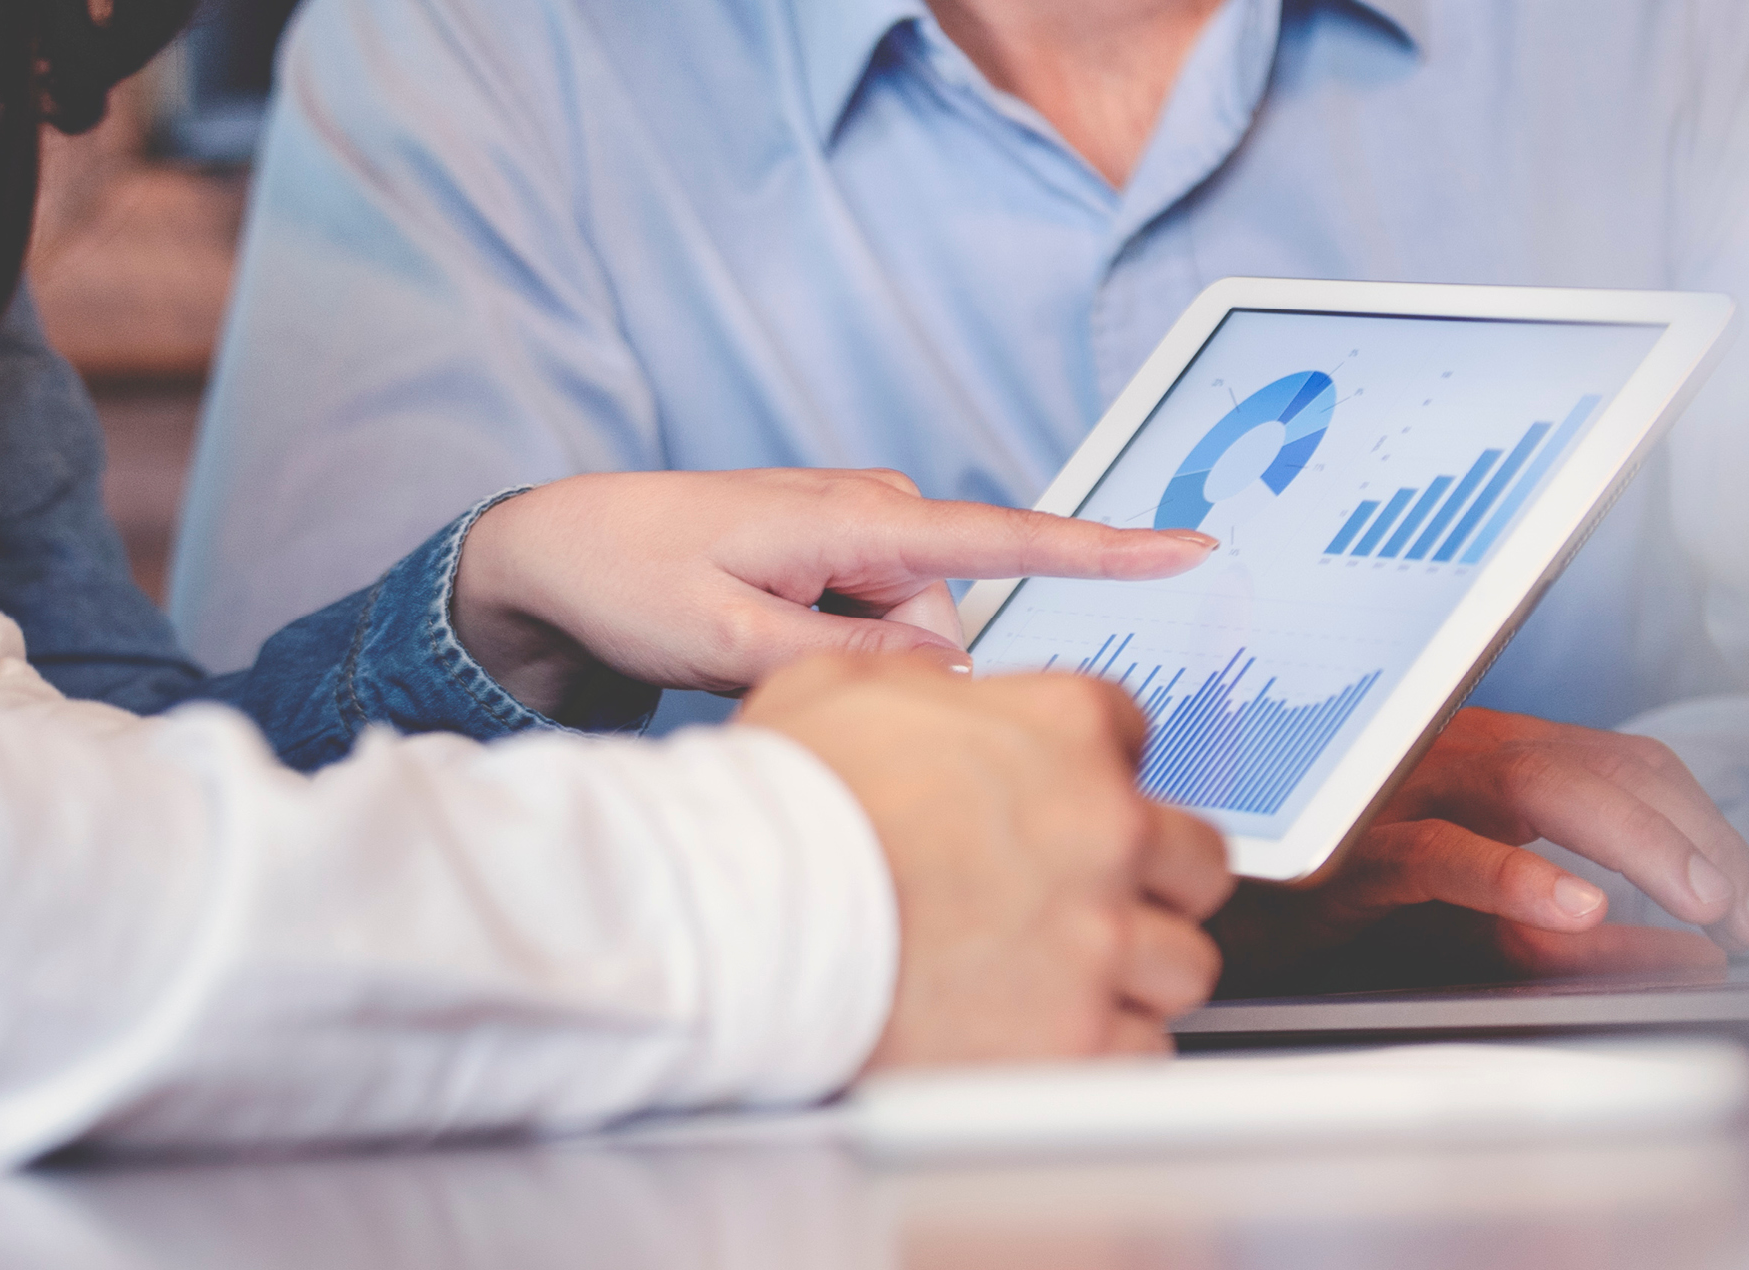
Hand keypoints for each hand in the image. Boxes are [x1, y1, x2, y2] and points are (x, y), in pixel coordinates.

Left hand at [453, 469, 1213, 713]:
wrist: (557, 547)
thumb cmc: (632, 579)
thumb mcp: (728, 643)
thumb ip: (847, 667)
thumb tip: (951, 684)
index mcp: (857, 518)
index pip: (1006, 537)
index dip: (1103, 551)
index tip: (1191, 549)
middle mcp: (875, 511)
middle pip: (946, 633)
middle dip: (885, 679)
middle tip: (765, 675)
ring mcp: (858, 530)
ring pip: (913, 642)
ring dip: (850, 670)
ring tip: (745, 653)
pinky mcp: (840, 554)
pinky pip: (879, 628)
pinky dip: (834, 653)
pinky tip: (757, 641)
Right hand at [738, 653, 1233, 1067]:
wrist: (744, 923)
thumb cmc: (779, 812)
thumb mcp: (836, 687)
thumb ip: (918, 681)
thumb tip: (937, 686)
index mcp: (1062, 729)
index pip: (1134, 734)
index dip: (1093, 772)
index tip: (1066, 802)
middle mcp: (1103, 828)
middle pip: (1193, 856)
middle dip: (1150, 877)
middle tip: (1088, 896)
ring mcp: (1100, 938)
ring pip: (1181, 960)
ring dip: (1131, 969)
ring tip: (1063, 974)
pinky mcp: (1081, 1037)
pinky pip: (1142, 1049)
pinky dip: (1103, 1047)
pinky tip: (1048, 1032)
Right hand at [1209, 709, 1748, 993]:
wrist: (1205, 909)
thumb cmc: (1335, 910)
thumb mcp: (1480, 927)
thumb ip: (1578, 934)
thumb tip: (1688, 957)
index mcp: (1485, 754)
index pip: (1625, 762)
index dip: (1706, 823)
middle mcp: (1448, 751)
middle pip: (1600, 765)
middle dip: (1694, 835)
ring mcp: (1398, 788)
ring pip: (1539, 783)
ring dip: (1636, 842)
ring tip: (1699, 900)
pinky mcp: (1348, 845)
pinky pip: (1444, 851)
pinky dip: (1518, 875)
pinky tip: (1578, 907)